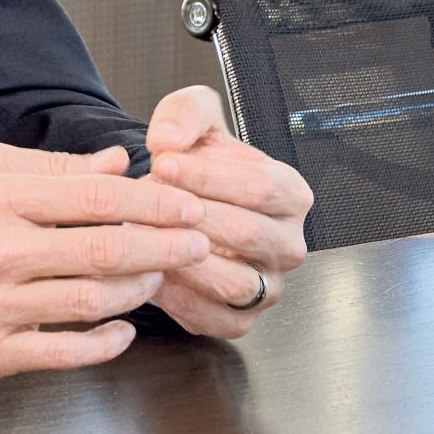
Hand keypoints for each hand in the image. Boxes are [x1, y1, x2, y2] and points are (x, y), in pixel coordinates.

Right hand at [0, 140, 209, 378]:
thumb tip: (115, 164)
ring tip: (158, 277)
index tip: (186, 207)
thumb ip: (53, 167)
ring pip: (92, 301)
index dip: (151, 203)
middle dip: (165, 246)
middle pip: (104, 249)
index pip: (93, 197)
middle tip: (198, 243)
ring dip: (138, 290)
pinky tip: (124, 329)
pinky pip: (66, 353)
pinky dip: (105, 344)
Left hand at [141, 85, 312, 338]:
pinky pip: (213, 318)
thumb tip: (169, 139)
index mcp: (290, 194)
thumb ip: (184, 114)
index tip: (163, 163)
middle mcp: (288, 245)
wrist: (179, 202)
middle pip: (248, 234)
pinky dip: (176, 299)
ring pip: (233, 282)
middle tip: (146, 201)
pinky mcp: (240, 319)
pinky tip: (147, 269)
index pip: (261, 188)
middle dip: (191, 216)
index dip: (208, 176)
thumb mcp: (192, 119)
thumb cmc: (194, 162)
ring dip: (183, 259)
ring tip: (144, 234)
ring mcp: (268, 287)